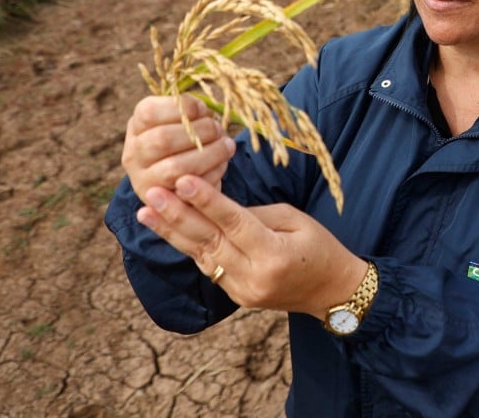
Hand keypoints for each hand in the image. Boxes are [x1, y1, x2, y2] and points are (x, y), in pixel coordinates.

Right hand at [121, 95, 235, 200]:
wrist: (183, 182)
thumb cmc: (186, 140)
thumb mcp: (180, 120)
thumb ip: (187, 111)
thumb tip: (201, 108)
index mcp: (136, 127)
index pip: (148, 112)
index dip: (180, 107)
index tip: (202, 109)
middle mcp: (134, 155)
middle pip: (162, 139)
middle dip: (199, 131)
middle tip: (218, 129)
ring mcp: (145, 182)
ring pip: (175, 167)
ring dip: (209, 154)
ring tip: (227, 145)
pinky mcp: (164, 204)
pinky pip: (190, 190)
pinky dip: (212, 174)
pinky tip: (221, 165)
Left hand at [137, 174, 366, 318]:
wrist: (332, 292)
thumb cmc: (320, 248)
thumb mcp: (295, 220)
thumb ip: (256, 214)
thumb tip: (220, 206)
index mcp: (273, 254)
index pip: (234, 223)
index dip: (207, 201)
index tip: (182, 181)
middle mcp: (253, 276)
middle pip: (209, 241)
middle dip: (177, 215)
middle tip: (151, 194)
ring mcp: (241, 290)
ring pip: (200, 255)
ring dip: (172, 231)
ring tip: (145, 211)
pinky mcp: (235, 296)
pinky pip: (207, 266)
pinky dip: (188, 245)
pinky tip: (167, 228)